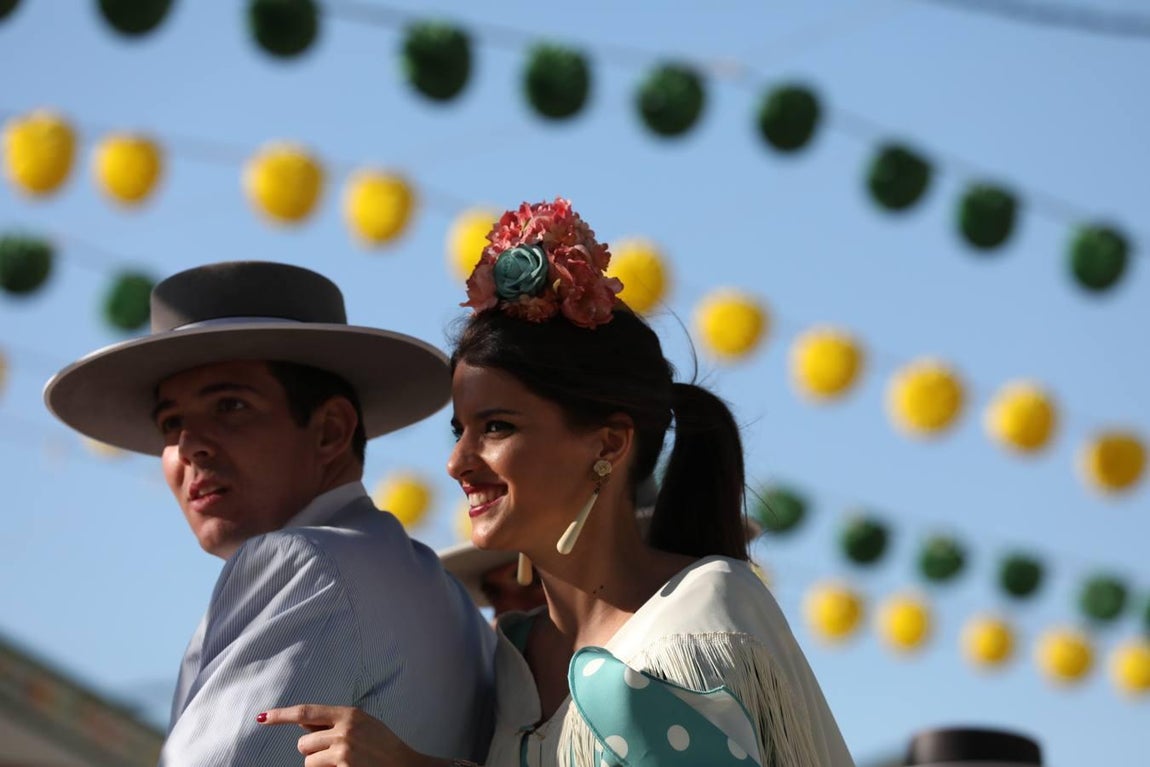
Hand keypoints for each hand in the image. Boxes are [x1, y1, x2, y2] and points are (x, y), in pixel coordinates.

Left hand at [257, 705, 443, 766]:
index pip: (306, 711)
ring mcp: (343, 749)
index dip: (281, 714)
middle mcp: (344, 728)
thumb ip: (335, 723)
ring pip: (308, 761)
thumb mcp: (363, 725)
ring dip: (319, 765)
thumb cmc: (384, 747)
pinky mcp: (343, 766)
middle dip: (313, 751)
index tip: (262, 717)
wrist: (405, 766)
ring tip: (344, 763)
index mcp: (349, 714)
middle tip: (336, 754)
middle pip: (303, 742)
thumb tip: (303, 722)